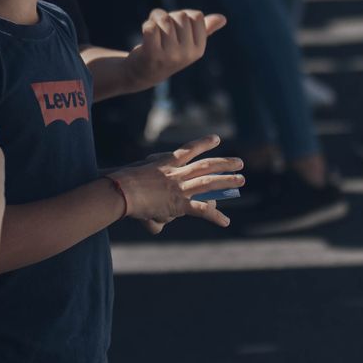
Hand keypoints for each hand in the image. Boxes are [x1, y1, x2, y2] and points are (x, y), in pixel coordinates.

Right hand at [111, 135, 242, 230]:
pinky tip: (225, 221)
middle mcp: (177, 173)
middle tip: (239, 162)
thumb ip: (147, 200)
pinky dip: (215, 216)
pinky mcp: (179, 204)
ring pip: (209, 182)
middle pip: (206, 165)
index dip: (204, 143)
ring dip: (227, 180)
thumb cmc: (122, 183)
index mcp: (166, 162)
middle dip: (224, 163)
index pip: (189, 150)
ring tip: (241, 179)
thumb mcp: (136, 181)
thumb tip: (154, 224)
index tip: (217, 138)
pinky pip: (202, 210)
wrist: (121, 189)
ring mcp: (180, 187)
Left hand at [122, 9, 227, 91]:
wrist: (142, 73)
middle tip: (160, 28)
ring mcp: (170, 56)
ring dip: (155, 18)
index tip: (175, 26)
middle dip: (168, 16)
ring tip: (151, 28)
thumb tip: (223, 18)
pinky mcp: (151, 54)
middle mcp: (186, 54)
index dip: (183, 15)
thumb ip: (204, 29)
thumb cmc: (166, 52)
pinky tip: (145, 32)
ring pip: (164, 19)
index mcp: (198, 50)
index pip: (196, 16)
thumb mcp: (187, 42)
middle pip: (180, 16)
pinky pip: (151, 28)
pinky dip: (147, 24)